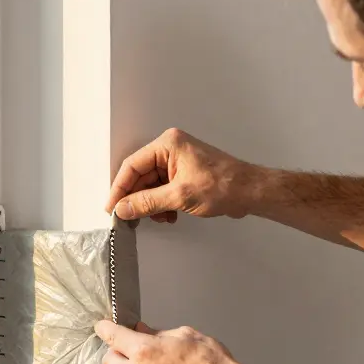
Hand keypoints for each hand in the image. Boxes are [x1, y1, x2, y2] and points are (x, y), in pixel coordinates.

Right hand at [107, 128, 261, 223]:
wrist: (250, 192)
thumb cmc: (224, 185)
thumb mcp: (179, 196)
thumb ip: (147, 203)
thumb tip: (123, 209)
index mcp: (168, 144)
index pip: (132, 166)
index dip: (120, 188)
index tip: (112, 208)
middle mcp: (170, 150)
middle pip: (141, 177)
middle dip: (137, 199)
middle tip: (130, 219)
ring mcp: (178, 162)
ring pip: (151, 186)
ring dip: (151, 205)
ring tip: (159, 218)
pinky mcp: (184, 175)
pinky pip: (163, 190)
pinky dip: (162, 205)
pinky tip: (169, 216)